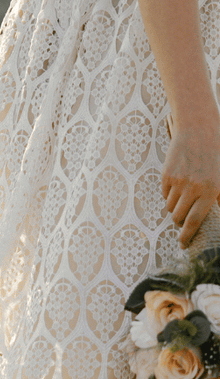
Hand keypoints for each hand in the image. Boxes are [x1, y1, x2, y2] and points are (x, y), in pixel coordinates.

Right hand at [162, 122, 219, 247]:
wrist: (199, 132)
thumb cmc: (216, 157)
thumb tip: (218, 216)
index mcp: (211, 191)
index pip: (194, 221)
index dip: (187, 236)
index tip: (182, 245)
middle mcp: (193, 188)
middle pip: (178, 216)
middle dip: (179, 221)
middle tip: (182, 218)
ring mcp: (178, 181)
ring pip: (169, 206)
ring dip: (174, 207)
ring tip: (182, 197)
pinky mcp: (166, 175)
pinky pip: (164, 193)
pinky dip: (169, 194)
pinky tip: (177, 184)